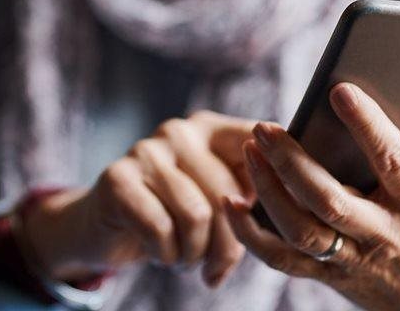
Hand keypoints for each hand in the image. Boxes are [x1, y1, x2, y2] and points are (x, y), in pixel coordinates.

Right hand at [23, 110, 256, 287]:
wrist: (107, 228)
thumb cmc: (174, 217)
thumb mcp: (215, 201)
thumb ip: (249, 196)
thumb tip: (292, 216)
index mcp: (211, 129)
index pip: (256, 143)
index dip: (272, 180)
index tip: (267, 218)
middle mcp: (180, 131)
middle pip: (228, 194)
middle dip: (227, 246)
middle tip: (215, 270)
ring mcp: (146, 150)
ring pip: (196, 215)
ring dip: (193, 254)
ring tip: (183, 259)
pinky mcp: (118, 177)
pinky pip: (159, 228)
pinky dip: (165, 255)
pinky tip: (159, 254)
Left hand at [223, 82, 399, 310]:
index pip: (390, 161)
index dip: (366, 125)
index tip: (339, 90)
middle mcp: (381, 235)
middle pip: (328, 200)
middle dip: (292, 163)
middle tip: (264, 127)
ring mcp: (351, 260)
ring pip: (300, 231)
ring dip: (267, 192)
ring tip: (248, 152)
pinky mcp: (327, 276)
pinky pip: (281, 260)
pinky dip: (250, 234)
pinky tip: (230, 202)